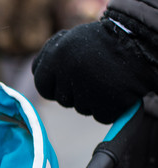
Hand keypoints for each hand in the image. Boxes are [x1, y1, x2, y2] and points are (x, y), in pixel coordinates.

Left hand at [33, 15, 157, 123]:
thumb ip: (50, 60)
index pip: (43, 86)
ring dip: (93, 99)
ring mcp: (89, 90)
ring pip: (82, 108)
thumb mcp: (70, 42)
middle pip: (64, 100)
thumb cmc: (103, 42)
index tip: (69, 77)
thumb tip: (36, 75)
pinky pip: (101, 115)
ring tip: (107, 79)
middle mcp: (70, 73)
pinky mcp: (109, 104)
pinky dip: (109, 107)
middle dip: (75, 92)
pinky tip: (116, 89)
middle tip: (94, 75)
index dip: (55, 84)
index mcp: (58, 56)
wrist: (141, 42)